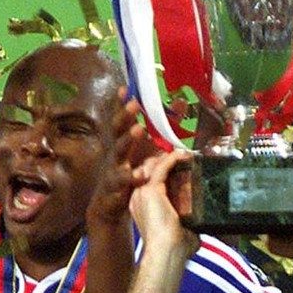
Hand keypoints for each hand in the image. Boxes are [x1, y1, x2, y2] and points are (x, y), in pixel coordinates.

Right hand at [87, 89, 155, 227]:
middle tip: (134, 103)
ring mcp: (114, 168)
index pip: (123, 118)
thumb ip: (163, 128)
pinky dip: (131, 176)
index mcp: (124, 140)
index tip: (125, 87)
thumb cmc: (132, 172)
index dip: (122, 103)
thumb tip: (182, 102)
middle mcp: (117, 151)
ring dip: (128, 140)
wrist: (110, 204)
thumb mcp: (148, 150)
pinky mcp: (115, 187)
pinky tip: (141, 173)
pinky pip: (122, 180)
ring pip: (119, 151)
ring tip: (139, 129)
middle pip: (118, 129)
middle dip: (125, 115)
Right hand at [129, 151, 198, 259]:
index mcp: (144, 207)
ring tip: (184, 154)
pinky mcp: (151, 189)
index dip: (164, 173)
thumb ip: (189, 225)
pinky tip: (184, 155)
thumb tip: (203, 227)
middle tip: (182, 157)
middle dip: (165, 161)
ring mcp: (143, 192)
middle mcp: (139, 198)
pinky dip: (173, 158)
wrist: (168, 252)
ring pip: (154, 165)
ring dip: (169, 158)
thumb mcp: (183, 232)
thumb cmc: (175, 249)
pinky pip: (162, 166)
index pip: (151, 182)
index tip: (179, 167)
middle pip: (149, 170)